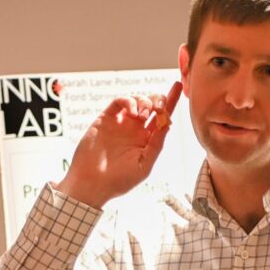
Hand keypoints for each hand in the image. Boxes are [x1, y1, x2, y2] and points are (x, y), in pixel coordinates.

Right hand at [54, 81, 181, 207]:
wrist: (92, 183)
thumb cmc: (118, 180)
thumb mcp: (144, 165)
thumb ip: (156, 144)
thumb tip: (167, 124)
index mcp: (146, 140)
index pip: (162, 117)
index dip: (171, 101)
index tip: (178, 85)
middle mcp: (134, 129)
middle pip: (152, 105)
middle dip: (159, 100)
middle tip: (159, 108)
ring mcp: (120, 123)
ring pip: (137, 100)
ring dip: (145, 101)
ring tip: (143, 115)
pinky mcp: (105, 119)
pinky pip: (118, 102)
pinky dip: (128, 100)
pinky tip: (133, 111)